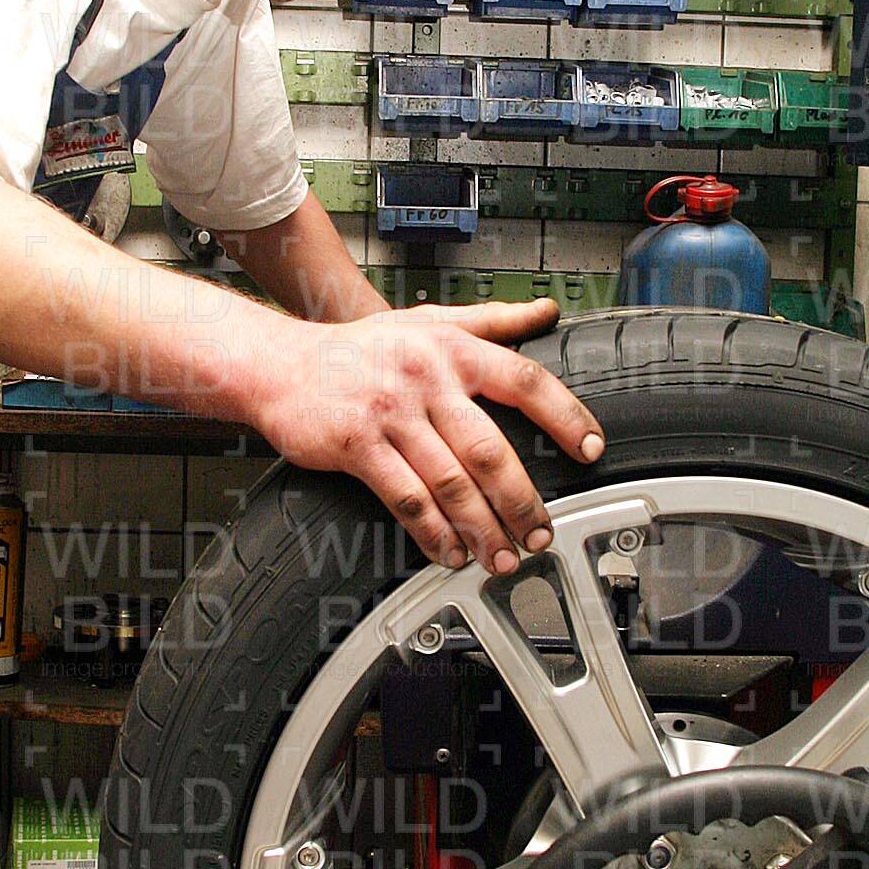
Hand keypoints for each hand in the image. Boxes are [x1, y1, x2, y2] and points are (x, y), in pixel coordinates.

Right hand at [257, 298, 605, 571]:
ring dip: (482, 528)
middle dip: (521, 500)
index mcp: (451, 347)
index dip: (565, 416)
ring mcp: (390, 412)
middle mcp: (425, 377)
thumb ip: (489, 319)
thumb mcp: (425, 320)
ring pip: (450, 482)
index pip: (524, 379)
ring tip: (502, 556)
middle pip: (489, 448)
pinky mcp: (356, 445)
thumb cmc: (356, 349)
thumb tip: (544, 312)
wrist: (277, 364)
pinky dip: (432, 533)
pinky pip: (406, 498)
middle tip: (541, 532)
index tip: (591, 450)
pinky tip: (449, 552)